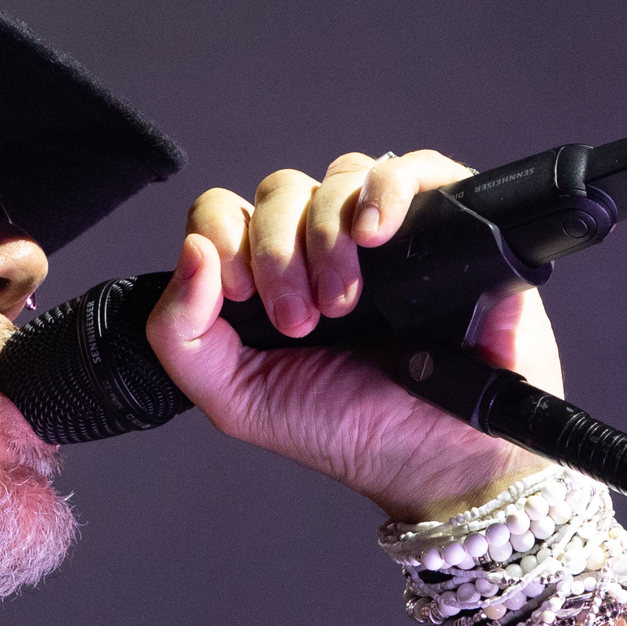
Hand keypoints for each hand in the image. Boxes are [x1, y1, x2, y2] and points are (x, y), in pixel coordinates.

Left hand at [142, 150, 561, 520]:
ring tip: (346, 305)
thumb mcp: (239, 400)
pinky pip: (411, 169)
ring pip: (337, 179)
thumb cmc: (349, 429)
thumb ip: (181, 336)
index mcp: (269, 277)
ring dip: (328, 237)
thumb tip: (190, 250)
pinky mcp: (445, 223)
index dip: (222, 236)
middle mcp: (324, 245)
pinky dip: (385, 191)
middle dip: (278, 255)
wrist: (439, 456)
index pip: (225, 214)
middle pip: (280, 192)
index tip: (241, 294)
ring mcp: (385, 231)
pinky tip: (376, 234)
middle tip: (300, 320)